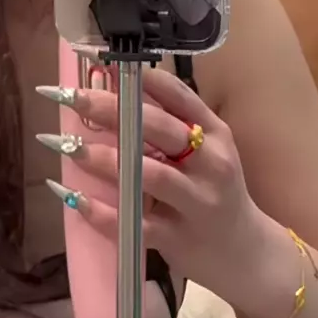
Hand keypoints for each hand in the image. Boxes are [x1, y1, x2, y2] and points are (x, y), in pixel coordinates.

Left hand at [57, 66, 265, 307]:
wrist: (247, 254)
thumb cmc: (214, 190)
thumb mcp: (207, 151)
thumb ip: (171, 122)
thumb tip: (116, 86)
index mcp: (214, 133)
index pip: (179, 95)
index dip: (139, 78)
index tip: (103, 64)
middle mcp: (210, 164)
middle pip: (160, 130)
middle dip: (113, 111)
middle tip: (74, 98)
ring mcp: (196, 203)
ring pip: (148, 175)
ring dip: (105, 159)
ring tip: (70, 147)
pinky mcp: (179, 240)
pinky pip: (136, 225)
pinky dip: (104, 213)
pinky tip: (76, 198)